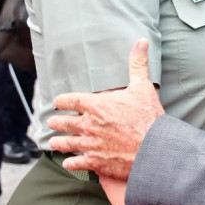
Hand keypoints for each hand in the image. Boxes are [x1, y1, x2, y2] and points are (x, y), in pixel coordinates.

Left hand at [49, 38, 164, 179]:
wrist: (153, 149)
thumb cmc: (148, 117)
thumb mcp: (143, 86)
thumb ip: (137, 63)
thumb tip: (141, 41)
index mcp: (97, 105)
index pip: (71, 100)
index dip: (62, 100)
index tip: (56, 101)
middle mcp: (89, 124)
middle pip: (66, 122)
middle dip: (57, 122)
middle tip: (51, 122)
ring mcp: (90, 144)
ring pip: (68, 143)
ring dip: (59, 142)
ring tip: (53, 142)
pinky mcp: (96, 162)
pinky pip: (77, 163)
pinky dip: (71, 163)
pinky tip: (68, 163)